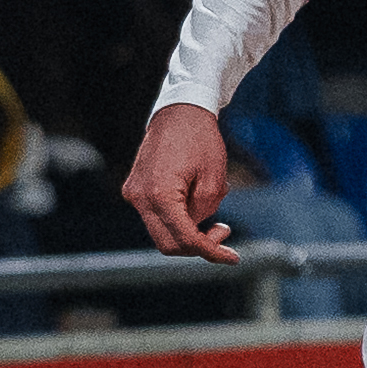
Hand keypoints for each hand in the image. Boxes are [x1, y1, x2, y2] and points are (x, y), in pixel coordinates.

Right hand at [123, 101, 234, 257]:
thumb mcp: (214, 179)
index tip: (232, 258)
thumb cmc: (200, 138)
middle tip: (223, 231)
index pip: (185, 239)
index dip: (210, 252)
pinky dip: (178, 218)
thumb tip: (195, 229)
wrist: (179, 110)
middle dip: (197, 245)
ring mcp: (134, 193)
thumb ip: (204, 211)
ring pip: (162, 232)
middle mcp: (140, 197)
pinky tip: (196, 200)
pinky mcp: (135, 189)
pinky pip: (157, 216)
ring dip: (188, 231)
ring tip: (213, 211)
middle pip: (168, 244)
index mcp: (160, 194)